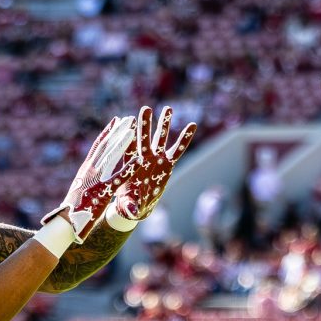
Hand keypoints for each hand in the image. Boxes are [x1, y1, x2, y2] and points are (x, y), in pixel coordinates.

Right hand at [43, 116, 137, 241]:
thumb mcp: (80, 190)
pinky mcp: (103, 191)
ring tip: (133, 129)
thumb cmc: (72, 209)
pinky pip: (119, 178)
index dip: (108, 133)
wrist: (65, 222)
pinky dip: (129, 169)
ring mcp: (96, 179)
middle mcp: (90, 170)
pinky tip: (139, 160)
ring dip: (123, 142)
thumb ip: (86, 180)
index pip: (98, 146)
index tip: (116, 121)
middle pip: (106, 146)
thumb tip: (88, 174)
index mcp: (85, 169)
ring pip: (111, 156)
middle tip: (129, 119)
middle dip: (118, 132)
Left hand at [109, 105, 197, 222]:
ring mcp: (156, 159)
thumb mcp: (128, 205)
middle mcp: (143, 158)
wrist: (137, 205)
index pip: (128, 148)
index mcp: (131, 165)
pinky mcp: (168, 164)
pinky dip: (184, 138)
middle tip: (146, 108)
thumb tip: (133, 212)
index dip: (129, 135)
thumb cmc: (128, 202)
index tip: (128, 120)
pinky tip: (192, 125)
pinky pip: (178, 150)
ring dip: (164, 124)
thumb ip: (131, 206)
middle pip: (144, 138)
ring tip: (168, 108)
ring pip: (161, 139)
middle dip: (145, 124)